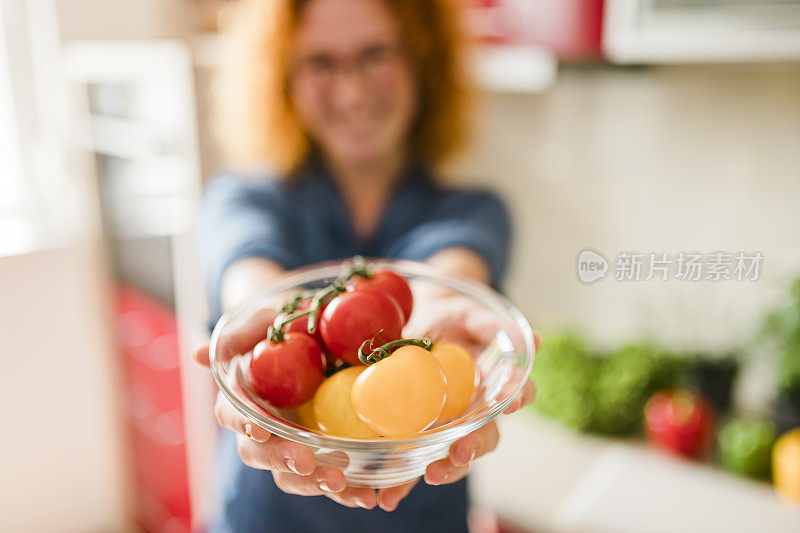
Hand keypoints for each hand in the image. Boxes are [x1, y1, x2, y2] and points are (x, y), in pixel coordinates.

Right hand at [193, 307, 378, 508]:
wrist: (324, 332)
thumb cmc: (288, 323)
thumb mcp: (268, 317)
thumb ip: (241, 333)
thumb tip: (197, 355)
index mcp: (243, 397)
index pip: (231, 414)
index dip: (242, 422)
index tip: (259, 428)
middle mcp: (262, 427)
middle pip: (259, 454)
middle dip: (282, 460)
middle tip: (307, 462)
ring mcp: (291, 444)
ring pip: (291, 475)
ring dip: (313, 484)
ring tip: (342, 484)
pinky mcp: (323, 454)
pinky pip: (328, 478)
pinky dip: (346, 490)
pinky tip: (367, 495)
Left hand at [404, 293, 540, 486]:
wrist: (415, 321)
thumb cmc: (451, 320)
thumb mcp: (470, 315)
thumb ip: (494, 326)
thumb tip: (532, 339)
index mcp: (494, 385)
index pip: (516, 396)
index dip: (518, 399)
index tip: (511, 402)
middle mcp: (475, 412)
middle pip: (484, 437)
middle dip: (472, 448)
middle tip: (458, 453)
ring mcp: (445, 426)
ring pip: (451, 457)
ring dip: (440, 471)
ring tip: (426, 477)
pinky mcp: (415, 434)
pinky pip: (411, 462)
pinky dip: (400, 481)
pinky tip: (386, 496)